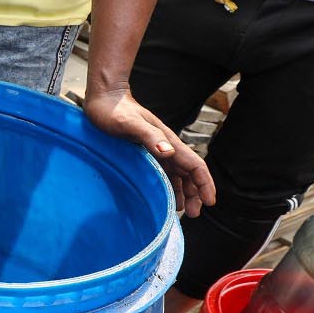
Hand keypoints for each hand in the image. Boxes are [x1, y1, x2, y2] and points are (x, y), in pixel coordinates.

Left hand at [84, 86, 214, 217]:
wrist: (104, 99)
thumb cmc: (114, 111)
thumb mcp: (130, 124)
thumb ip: (149, 136)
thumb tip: (169, 152)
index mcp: (168, 141)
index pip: (195, 165)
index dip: (204, 183)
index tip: (209, 202)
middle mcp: (166, 146)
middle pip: (190, 173)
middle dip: (196, 193)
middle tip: (194, 214)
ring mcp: (157, 149)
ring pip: (178, 175)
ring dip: (184, 192)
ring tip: (184, 211)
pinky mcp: (146, 152)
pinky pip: (165, 173)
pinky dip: (170, 186)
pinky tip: (167, 198)